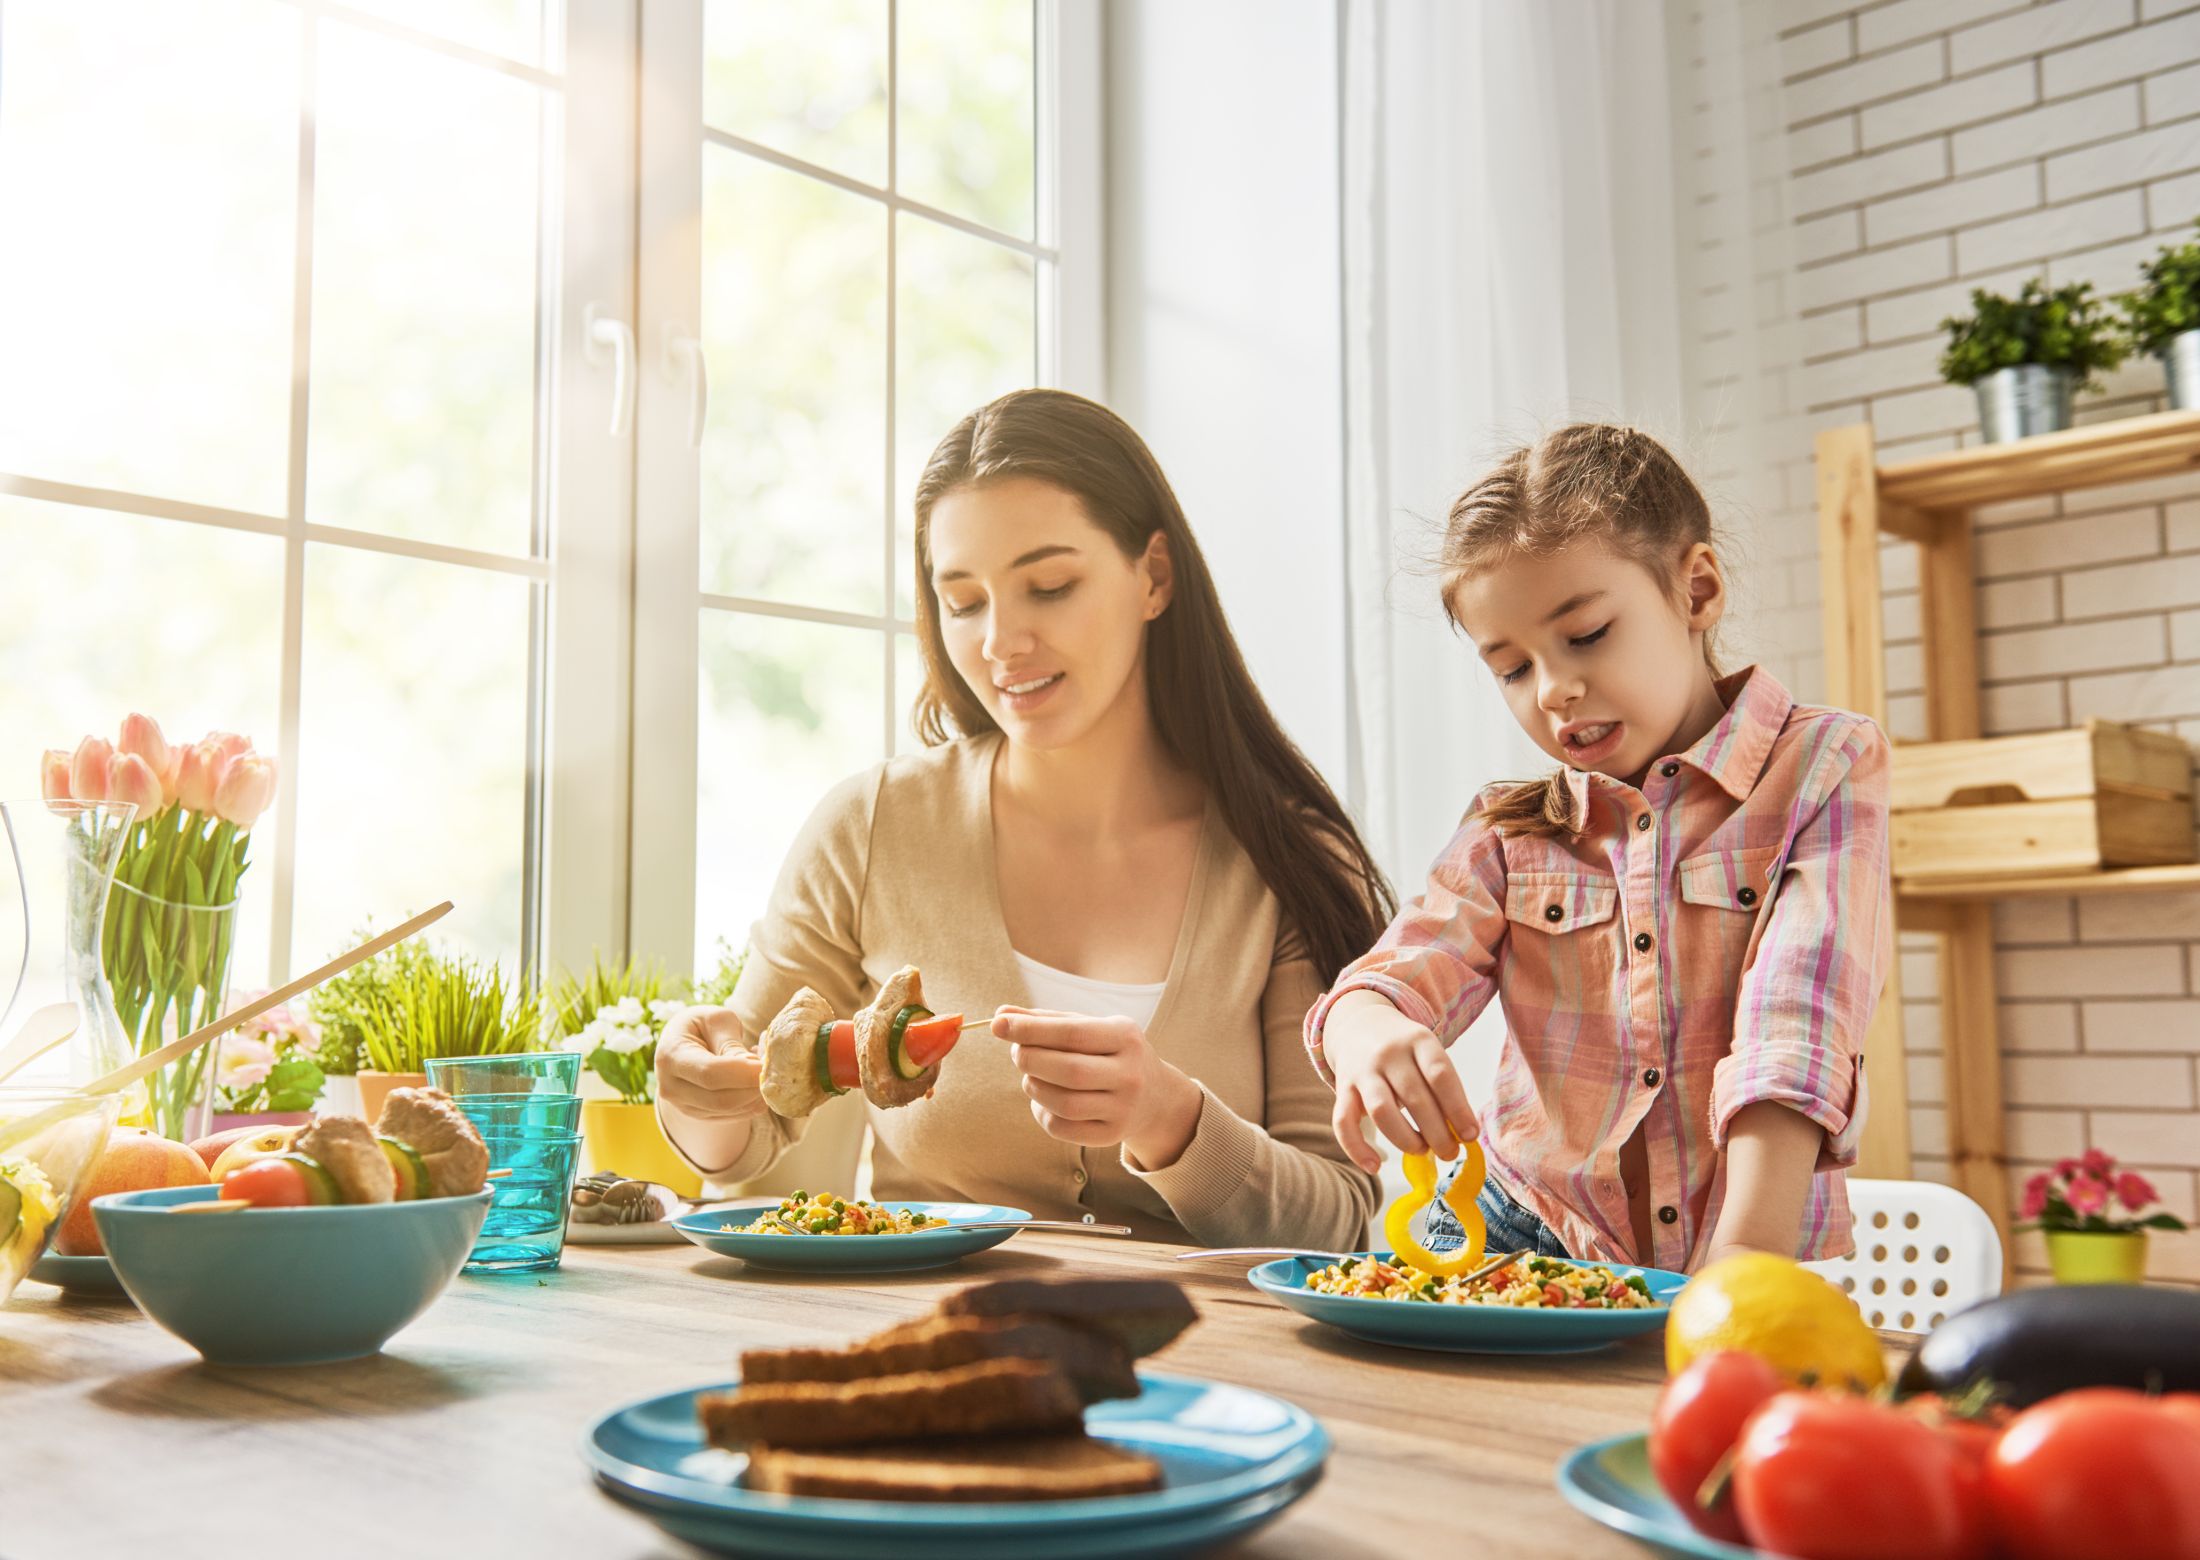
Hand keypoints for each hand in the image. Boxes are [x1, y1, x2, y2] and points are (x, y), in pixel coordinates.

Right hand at [653, 1005, 770, 1123]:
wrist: (682, 1042)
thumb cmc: (702, 1024)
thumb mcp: (716, 1020)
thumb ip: (731, 1043)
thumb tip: (752, 1066)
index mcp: (671, 1056)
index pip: (710, 1073)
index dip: (742, 1073)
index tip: (766, 1065)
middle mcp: (670, 1087)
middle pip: (720, 1099)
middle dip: (753, 1087)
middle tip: (772, 1067)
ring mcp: (683, 1106)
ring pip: (729, 1110)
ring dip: (755, 1094)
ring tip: (763, 1068)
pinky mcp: (699, 1115)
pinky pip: (734, 1116)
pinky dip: (752, 1101)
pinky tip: (755, 1080)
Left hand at [991, 1005, 1202, 1168]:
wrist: (1155, 1097)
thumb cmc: (1110, 1053)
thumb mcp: (1089, 1028)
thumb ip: (1045, 1021)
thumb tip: (1000, 1015)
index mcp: (1125, 1037)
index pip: (1073, 1033)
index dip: (1031, 1029)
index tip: (999, 1023)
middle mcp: (1130, 1074)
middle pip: (1069, 1070)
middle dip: (1031, 1059)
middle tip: (1016, 1052)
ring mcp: (1123, 1108)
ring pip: (1064, 1103)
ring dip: (1034, 1087)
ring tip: (1031, 1076)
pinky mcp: (1112, 1135)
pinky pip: (1063, 1128)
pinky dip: (1042, 1112)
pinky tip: (1043, 1100)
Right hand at [1322, 989, 1477, 1173]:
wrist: (1359, 1025)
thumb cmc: (1405, 1051)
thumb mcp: (1427, 1054)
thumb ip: (1442, 1088)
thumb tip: (1461, 1134)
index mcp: (1418, 1040)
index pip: (1440, 1075)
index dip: (1458, 1109)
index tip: (1471, 1135)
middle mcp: (1389, 1054)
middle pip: (1414, 1097)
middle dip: (1437, 1132)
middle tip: (1450, 1152)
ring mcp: (1363, 1071)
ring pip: (1382, 1110)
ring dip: (1406, 1140)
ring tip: (1423, 1151)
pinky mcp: (1342, 1089)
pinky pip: (1343, 1122)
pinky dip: (1356, 1149)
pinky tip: (1374, 1167)